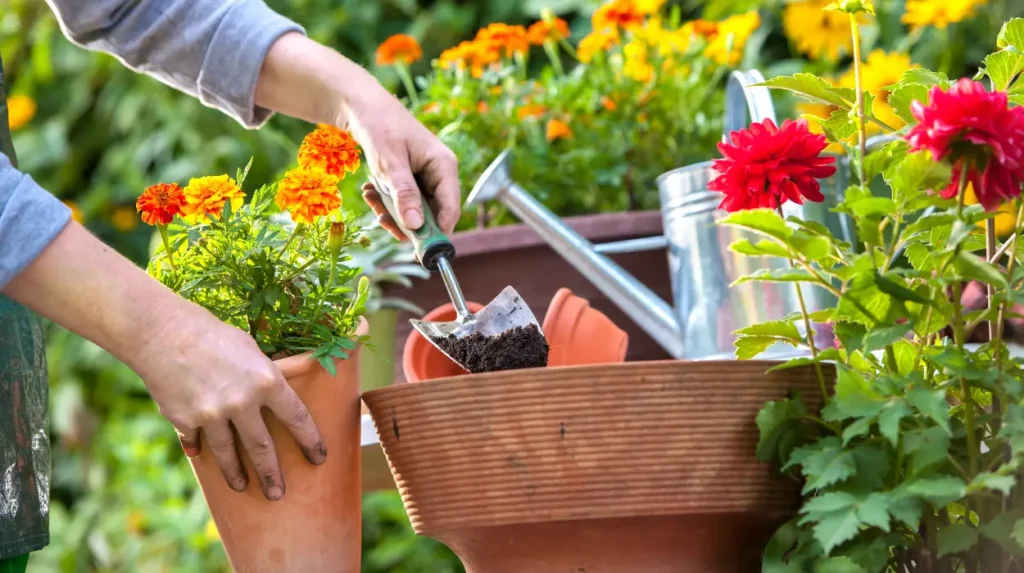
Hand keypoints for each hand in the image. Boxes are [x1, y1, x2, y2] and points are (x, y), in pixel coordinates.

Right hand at [5, 223, 322, 500]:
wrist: (163, 333)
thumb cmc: (213, 335)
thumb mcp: (251, 350)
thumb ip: (264, 377)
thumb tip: (275, 398)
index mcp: (267, 381)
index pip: (297, 418)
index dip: (310, 440)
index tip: (318, 457)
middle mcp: (243, 403)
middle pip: (263, 448)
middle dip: (272, 474)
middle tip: (278, 493)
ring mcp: (212, 415)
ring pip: (228, 454)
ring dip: (236, 474)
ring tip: (242, 486)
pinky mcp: (185, 421)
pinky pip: (196, 441)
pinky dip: (198, 449)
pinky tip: (200, 457)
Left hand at [345, 84, 460, 238]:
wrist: (361, 105)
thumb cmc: (380, 127)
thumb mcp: (390, 164)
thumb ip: (405, 194)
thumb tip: (417, 226)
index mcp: (444, 166)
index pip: (450, 209)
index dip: (437, 233)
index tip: (418, 252)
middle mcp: (440, 173)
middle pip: (432, 214)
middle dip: (405, 221)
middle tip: (381, 220)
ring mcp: (426, 176)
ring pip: (414, 210)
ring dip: (391, 211)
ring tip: (370, 196)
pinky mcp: (411, 178)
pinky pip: (403, 201)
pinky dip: (386, 201)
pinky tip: (370, 190)